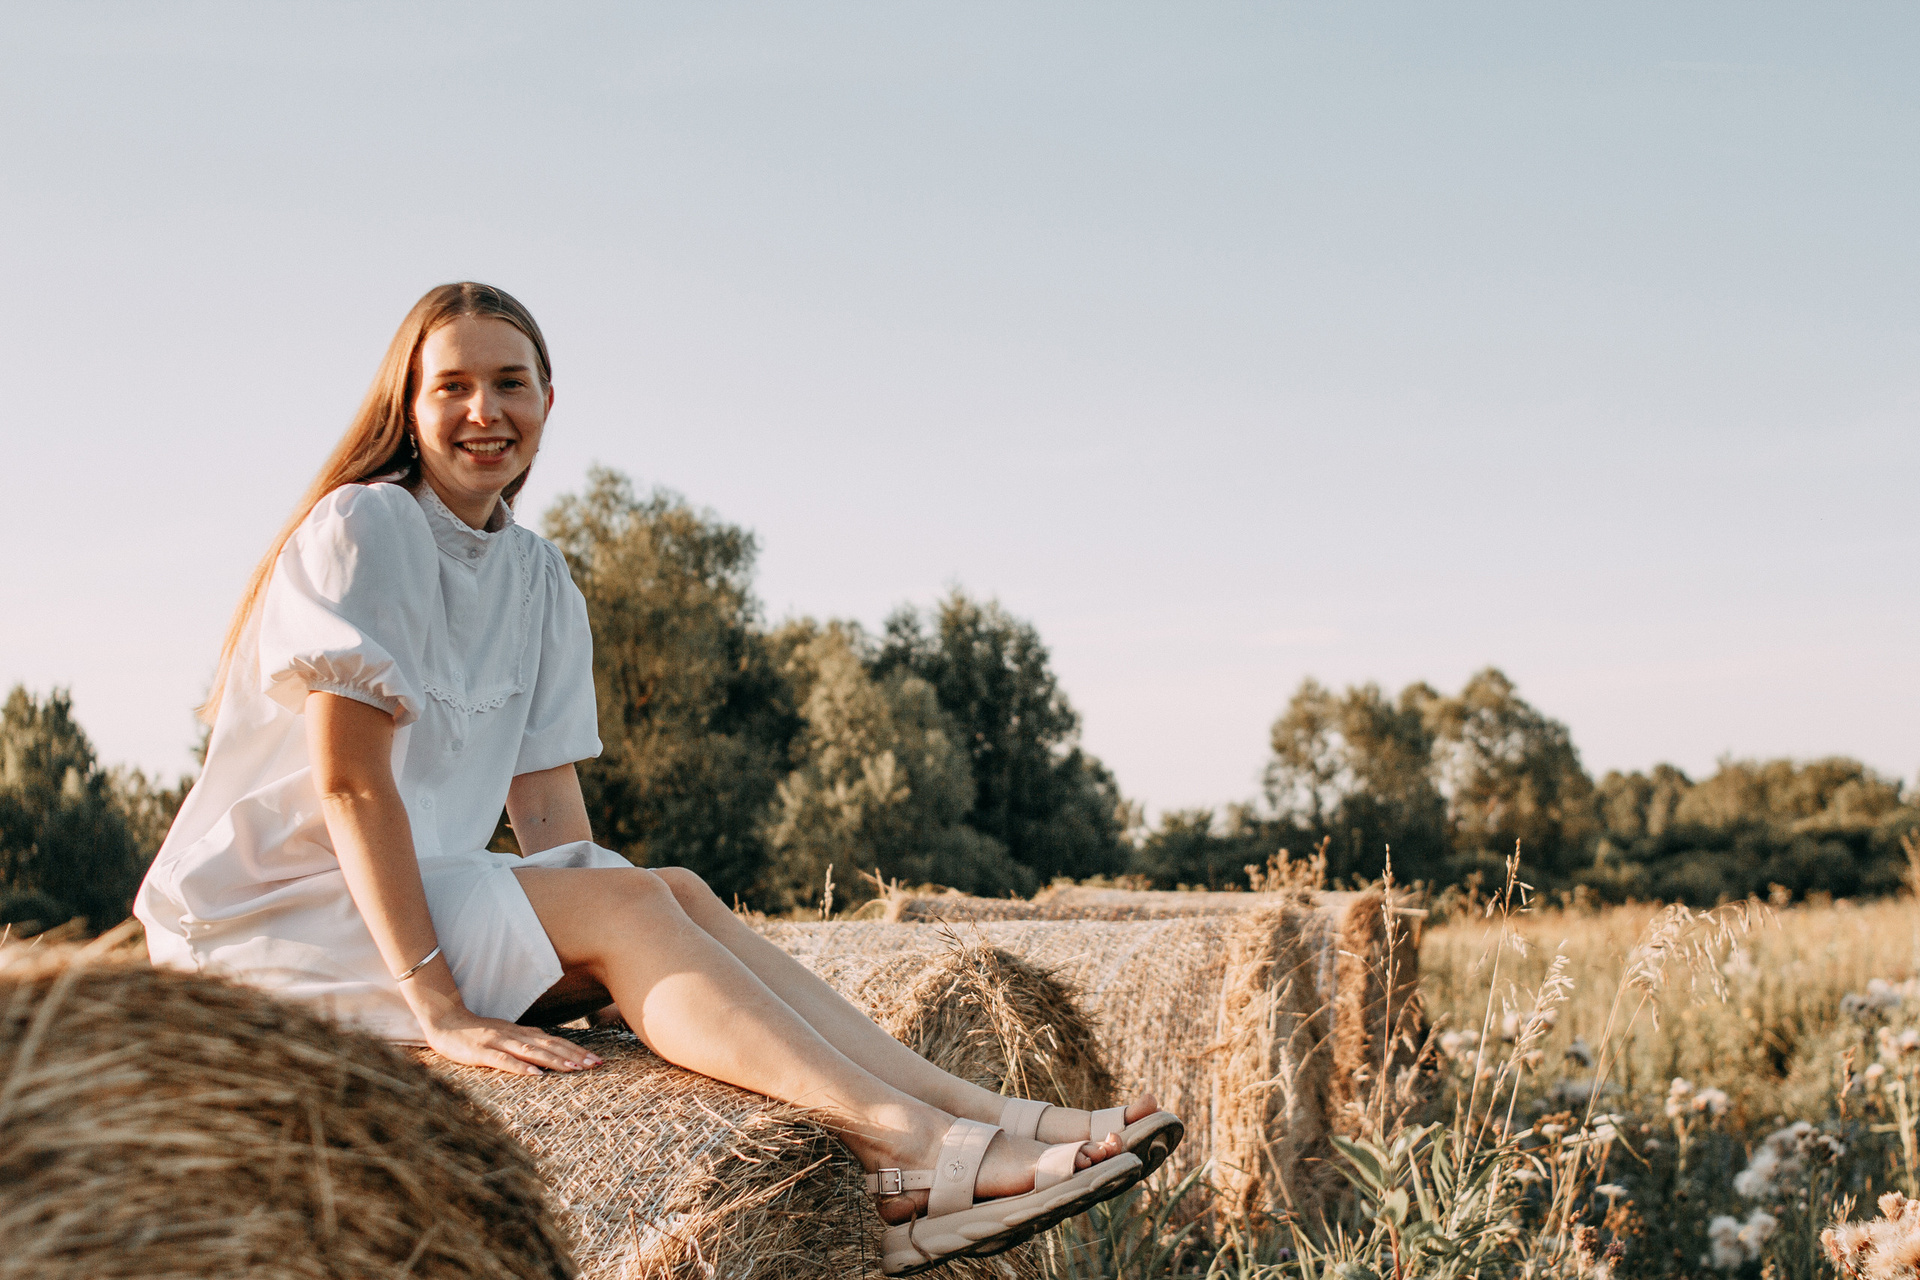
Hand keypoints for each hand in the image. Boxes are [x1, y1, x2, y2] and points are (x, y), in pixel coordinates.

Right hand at [421, 1007, 603, 1075]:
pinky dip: (521, 1067)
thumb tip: (549, 1054)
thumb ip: (525, 1044)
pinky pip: (503, 1060)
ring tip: (574, 1069)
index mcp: (521, 1032)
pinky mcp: (481, 1052)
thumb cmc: (476, 1032)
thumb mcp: (505, 1036)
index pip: (555, 1041)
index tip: (596, 1060)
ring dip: (554, 1060)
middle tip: (596, 1064)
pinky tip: (535, 1074)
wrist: (445, 1020)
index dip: (576, 1050)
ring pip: (531, 1051)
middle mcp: (514, 1035)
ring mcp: (498, 1042)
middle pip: (549, 1045)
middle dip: (574, 1055)